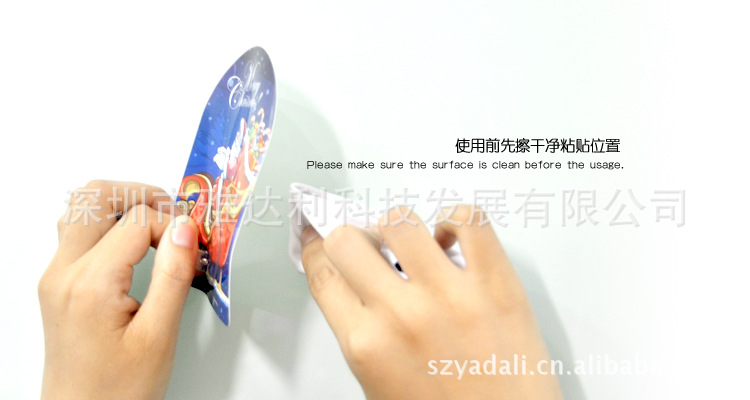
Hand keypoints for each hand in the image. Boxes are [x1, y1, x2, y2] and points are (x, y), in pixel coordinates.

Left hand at [38, 180, 199, 399]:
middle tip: (173, 214)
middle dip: (140, 194)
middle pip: (94, 197)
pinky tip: (136, 242)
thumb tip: (183, 228)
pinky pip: (77, 233)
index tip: (193, 246)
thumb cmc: (117, 389)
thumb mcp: (158, 336)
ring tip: (156, 223)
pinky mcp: (57, 284)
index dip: (172, 225)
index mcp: (89, 285)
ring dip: (120, 204)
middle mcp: (63, 273)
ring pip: (80, 209)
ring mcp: (55, 277)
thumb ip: (173, 276)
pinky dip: (109, 223)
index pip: (135, 222)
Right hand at [301, 205, 562, 398]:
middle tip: (368, 246)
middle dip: (352, 239)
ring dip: (399, 228)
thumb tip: (354, 284)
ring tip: (413, 244)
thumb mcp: (379, 383)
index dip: (315, 247)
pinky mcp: (497, 284)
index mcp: (367, 345)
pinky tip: (452, 239)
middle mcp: (402, 315)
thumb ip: (361, 332)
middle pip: (348, 240)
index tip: (319, 238)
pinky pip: (471, 221)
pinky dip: (457, 220)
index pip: (322, 272)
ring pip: (401, 220)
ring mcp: (451, 294)